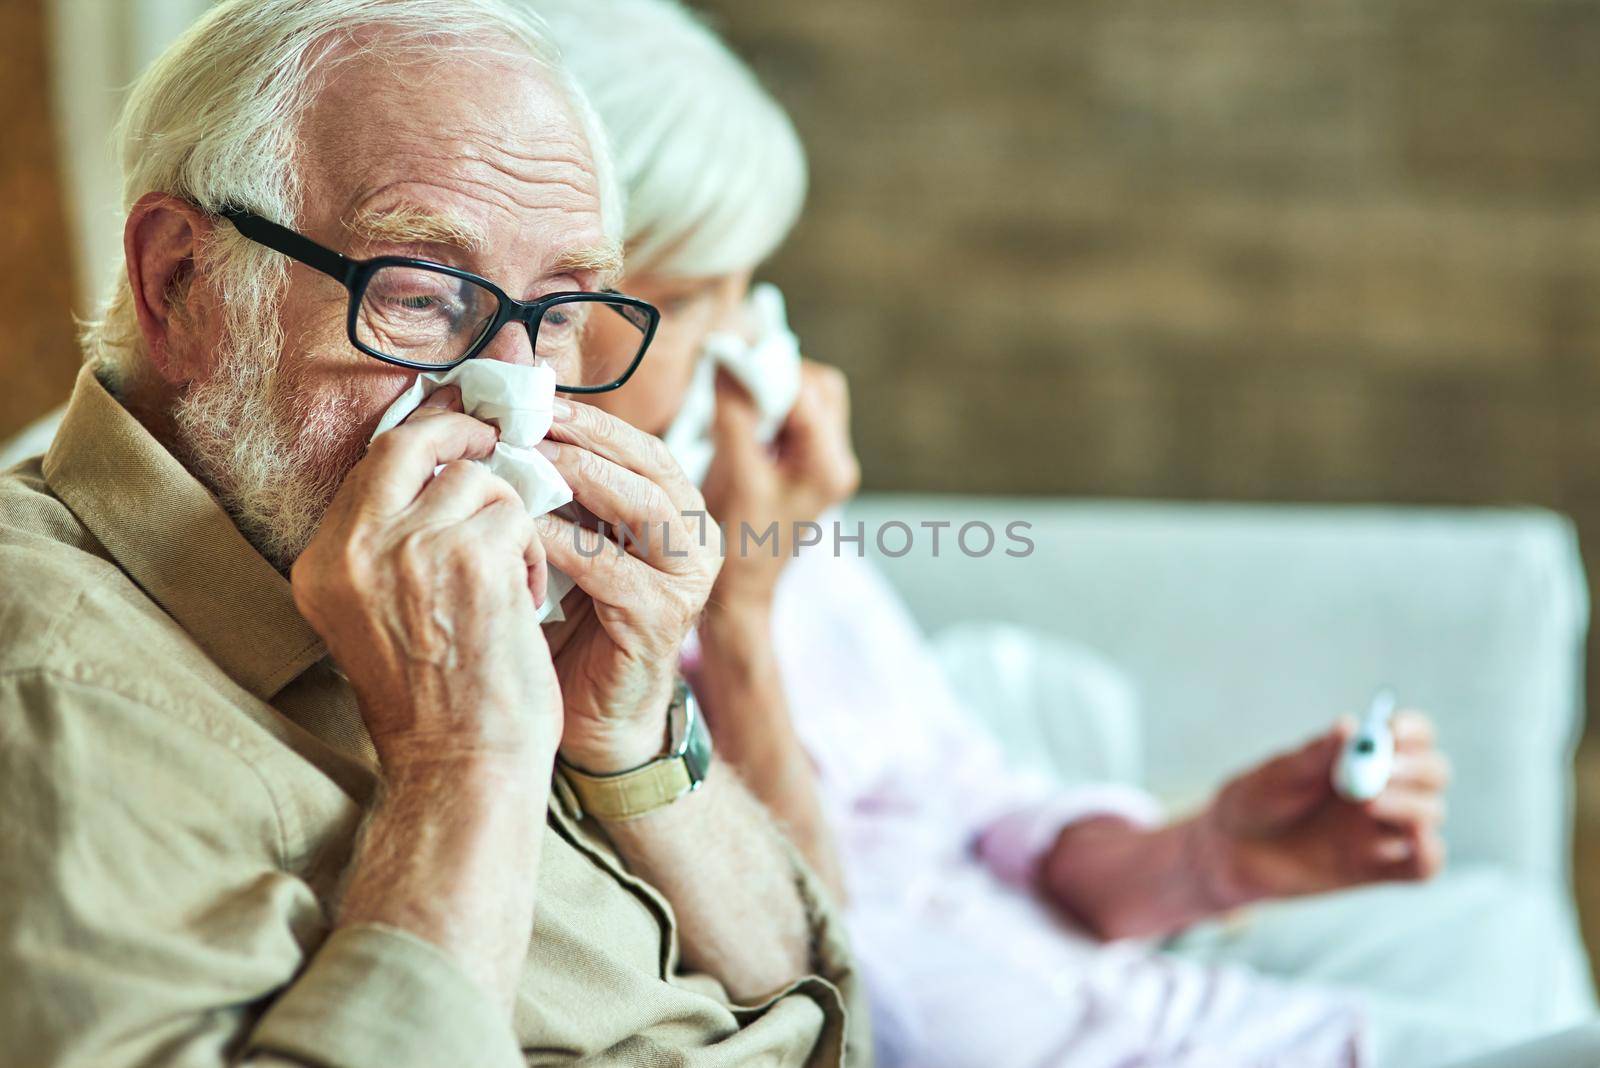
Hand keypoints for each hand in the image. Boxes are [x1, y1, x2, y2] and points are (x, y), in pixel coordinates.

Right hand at [291, 386, 561, 777]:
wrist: (461, 769)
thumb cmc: (434, 703)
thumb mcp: (378, 615)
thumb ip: (390, 542)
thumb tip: (437, 467)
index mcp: (321, 562)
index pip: (370, 466)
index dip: (422, 441)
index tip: (457, 431)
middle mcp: (352, 547)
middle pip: (412, 445)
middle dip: (463, 436)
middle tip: (497, 442)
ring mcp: (409, 547)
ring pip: (480, 482)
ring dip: (508, 524)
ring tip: (505, 584)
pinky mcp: (470, 558)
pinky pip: (518, 518)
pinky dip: (530, 556)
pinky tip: (519, 606)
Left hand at [535, 399, 719, 773]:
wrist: (592, 719)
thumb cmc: (571, 621)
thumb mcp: (569, 540)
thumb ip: (558, 486)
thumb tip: (514, 411)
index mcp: (679, 512)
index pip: (641, 446)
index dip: (590, 417)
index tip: (532, 397)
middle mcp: (697, 540)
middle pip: (648, 465)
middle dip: (584, 437)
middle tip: (523, 420)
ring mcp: (687, 581)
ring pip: (642, 506)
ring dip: (579, 477)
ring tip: (524, 460)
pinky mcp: (663, 620)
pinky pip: (611, 568)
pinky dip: (563, 544)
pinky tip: (520, 530)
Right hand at [700, 360, 859, 607]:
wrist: (740, 593)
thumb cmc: (737, 545)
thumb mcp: (734, 475)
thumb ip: (735, 415)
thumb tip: (727, 357)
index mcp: (828, 466)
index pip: (808, 392)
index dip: (767, 370)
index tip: (729, 358)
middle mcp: (837, 463)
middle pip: (820, 389)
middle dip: (778, 376)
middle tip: (737, 381)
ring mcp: (825, 467)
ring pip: (809, 402)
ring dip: (774, 392)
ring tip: (737, 405)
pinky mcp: (808, 469)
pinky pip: (797, 421)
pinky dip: (771, 411)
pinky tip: (742, 424)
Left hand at [1194, 711, 1450, 907]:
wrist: (1232, 851)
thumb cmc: (1257, 801)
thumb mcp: (1279, 774)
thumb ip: (1315, 755)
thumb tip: (1350, 724)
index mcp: (1364, 756)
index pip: (1413, 735)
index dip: (1413, 730)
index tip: (1393, 730)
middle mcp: (1385, 789)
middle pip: (1434, 772)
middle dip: (1416, 768)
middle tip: (1384, 772)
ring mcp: (1384, 830)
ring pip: (1431, 813)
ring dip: (1412, 805)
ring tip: (1366, 802)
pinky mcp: (1379, 869)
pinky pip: (1423, 866)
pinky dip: (1428, 854)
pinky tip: (1411, 839)